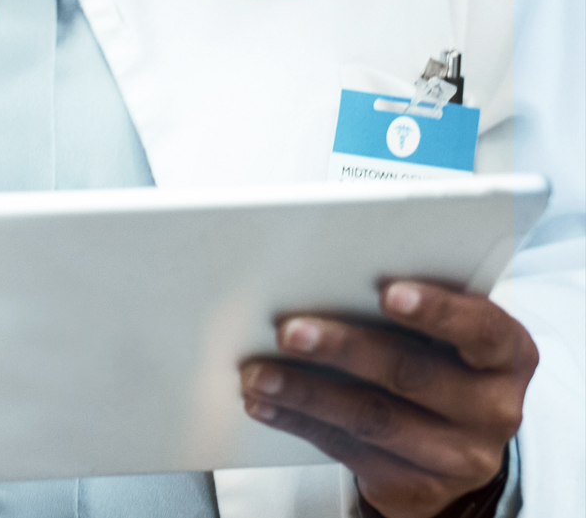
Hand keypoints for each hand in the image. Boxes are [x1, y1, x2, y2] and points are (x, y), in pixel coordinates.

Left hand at [240, 280, 534, 517]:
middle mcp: (493, 408)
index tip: (388, 292)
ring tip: (259, 374)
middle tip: (289, 331)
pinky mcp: (418, 487)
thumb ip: (407, 308)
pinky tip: (266, 404)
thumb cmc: (440, 364)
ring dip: (307, 393)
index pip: (481, 329)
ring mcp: (459, 456)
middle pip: (413, 374)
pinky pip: (350, 452)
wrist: (455, 448)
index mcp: (506, 355)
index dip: (437, 311)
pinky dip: (300, 422)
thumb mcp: (446, 335)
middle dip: (346, 349)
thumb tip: (320, 277)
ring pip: (374, 418)